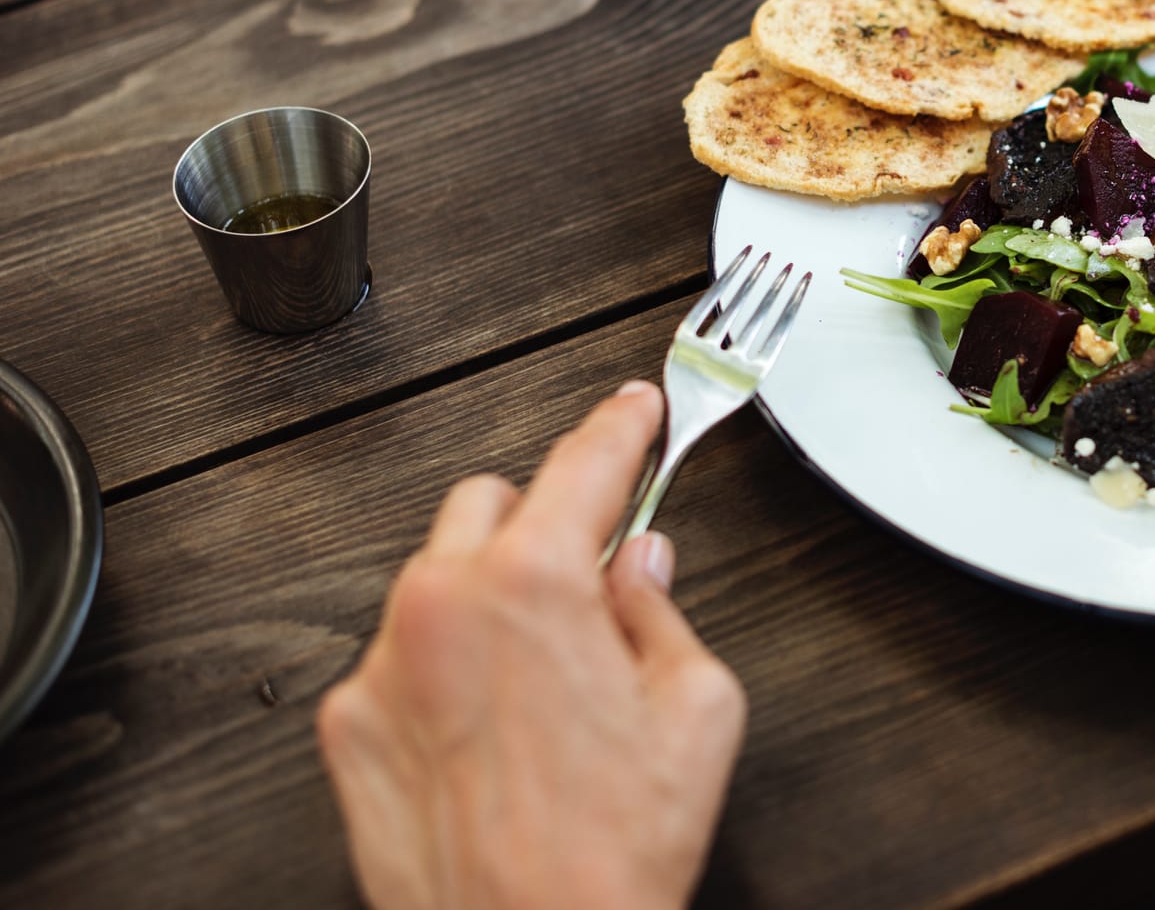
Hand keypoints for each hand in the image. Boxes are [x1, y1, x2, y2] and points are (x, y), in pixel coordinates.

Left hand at [316, 382, 745, 909]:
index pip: (583, 463)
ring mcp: (384, 665)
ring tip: (543, 683)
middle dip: (542, 523)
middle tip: (591, 582)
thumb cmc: (612, 850)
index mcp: (534, 582)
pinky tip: (492, 731)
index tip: (634, 411)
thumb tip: (639, 568)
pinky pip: (399, 657)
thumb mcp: (697, 709)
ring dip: (487, 597)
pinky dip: (443, 670)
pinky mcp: (349, 728)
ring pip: (436, 578)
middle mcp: (442, 606)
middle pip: (489, 502)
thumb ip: (664, 612)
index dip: (620, 426)